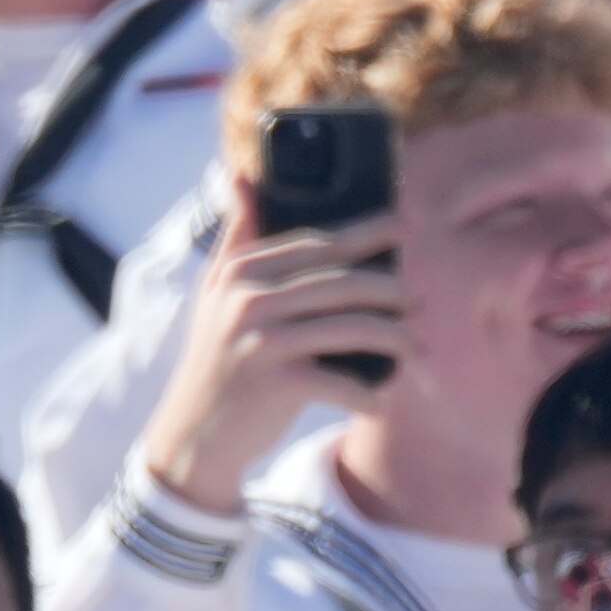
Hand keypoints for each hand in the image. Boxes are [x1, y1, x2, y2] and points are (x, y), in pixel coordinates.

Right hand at [136, 181, 401, 514]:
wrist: (192, 434)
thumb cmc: (218, 359)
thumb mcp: (215, 294)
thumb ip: (235, 237)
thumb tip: (240, 176)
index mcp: (239, 271)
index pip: (319, 243)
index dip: (369, 233)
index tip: (406, 224)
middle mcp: (249, 299)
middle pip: (346, 282)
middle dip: (393, 290)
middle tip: (419, 300)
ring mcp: (263, 340)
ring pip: (357, 327)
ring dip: (398, 338)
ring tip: (416, 346)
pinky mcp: (278, 383)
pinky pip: (346, 382)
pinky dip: (370, 395)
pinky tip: (379, 399)